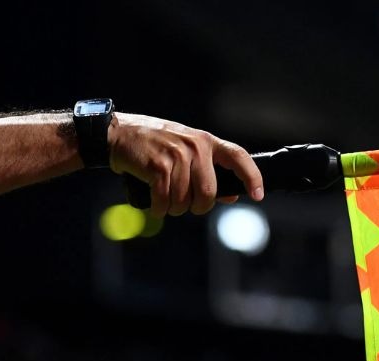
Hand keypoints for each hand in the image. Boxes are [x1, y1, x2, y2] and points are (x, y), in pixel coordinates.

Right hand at [107, 112, 263, 217]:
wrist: (119, 134)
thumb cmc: (155, 145)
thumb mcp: (186, 150)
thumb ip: (210, 171)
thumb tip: (232, 196)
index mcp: (206, 141)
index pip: (239, 156)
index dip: (252, 177)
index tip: (259, 195)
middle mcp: (195, 146)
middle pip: (209, 192)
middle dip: (198, 207)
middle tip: (186, 206)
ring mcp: (177, 155)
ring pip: (186, 200)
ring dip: (175, 208)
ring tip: (166, 200)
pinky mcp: (158, 166)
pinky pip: (165, 200)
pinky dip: (160, 209)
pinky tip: (156, 205)